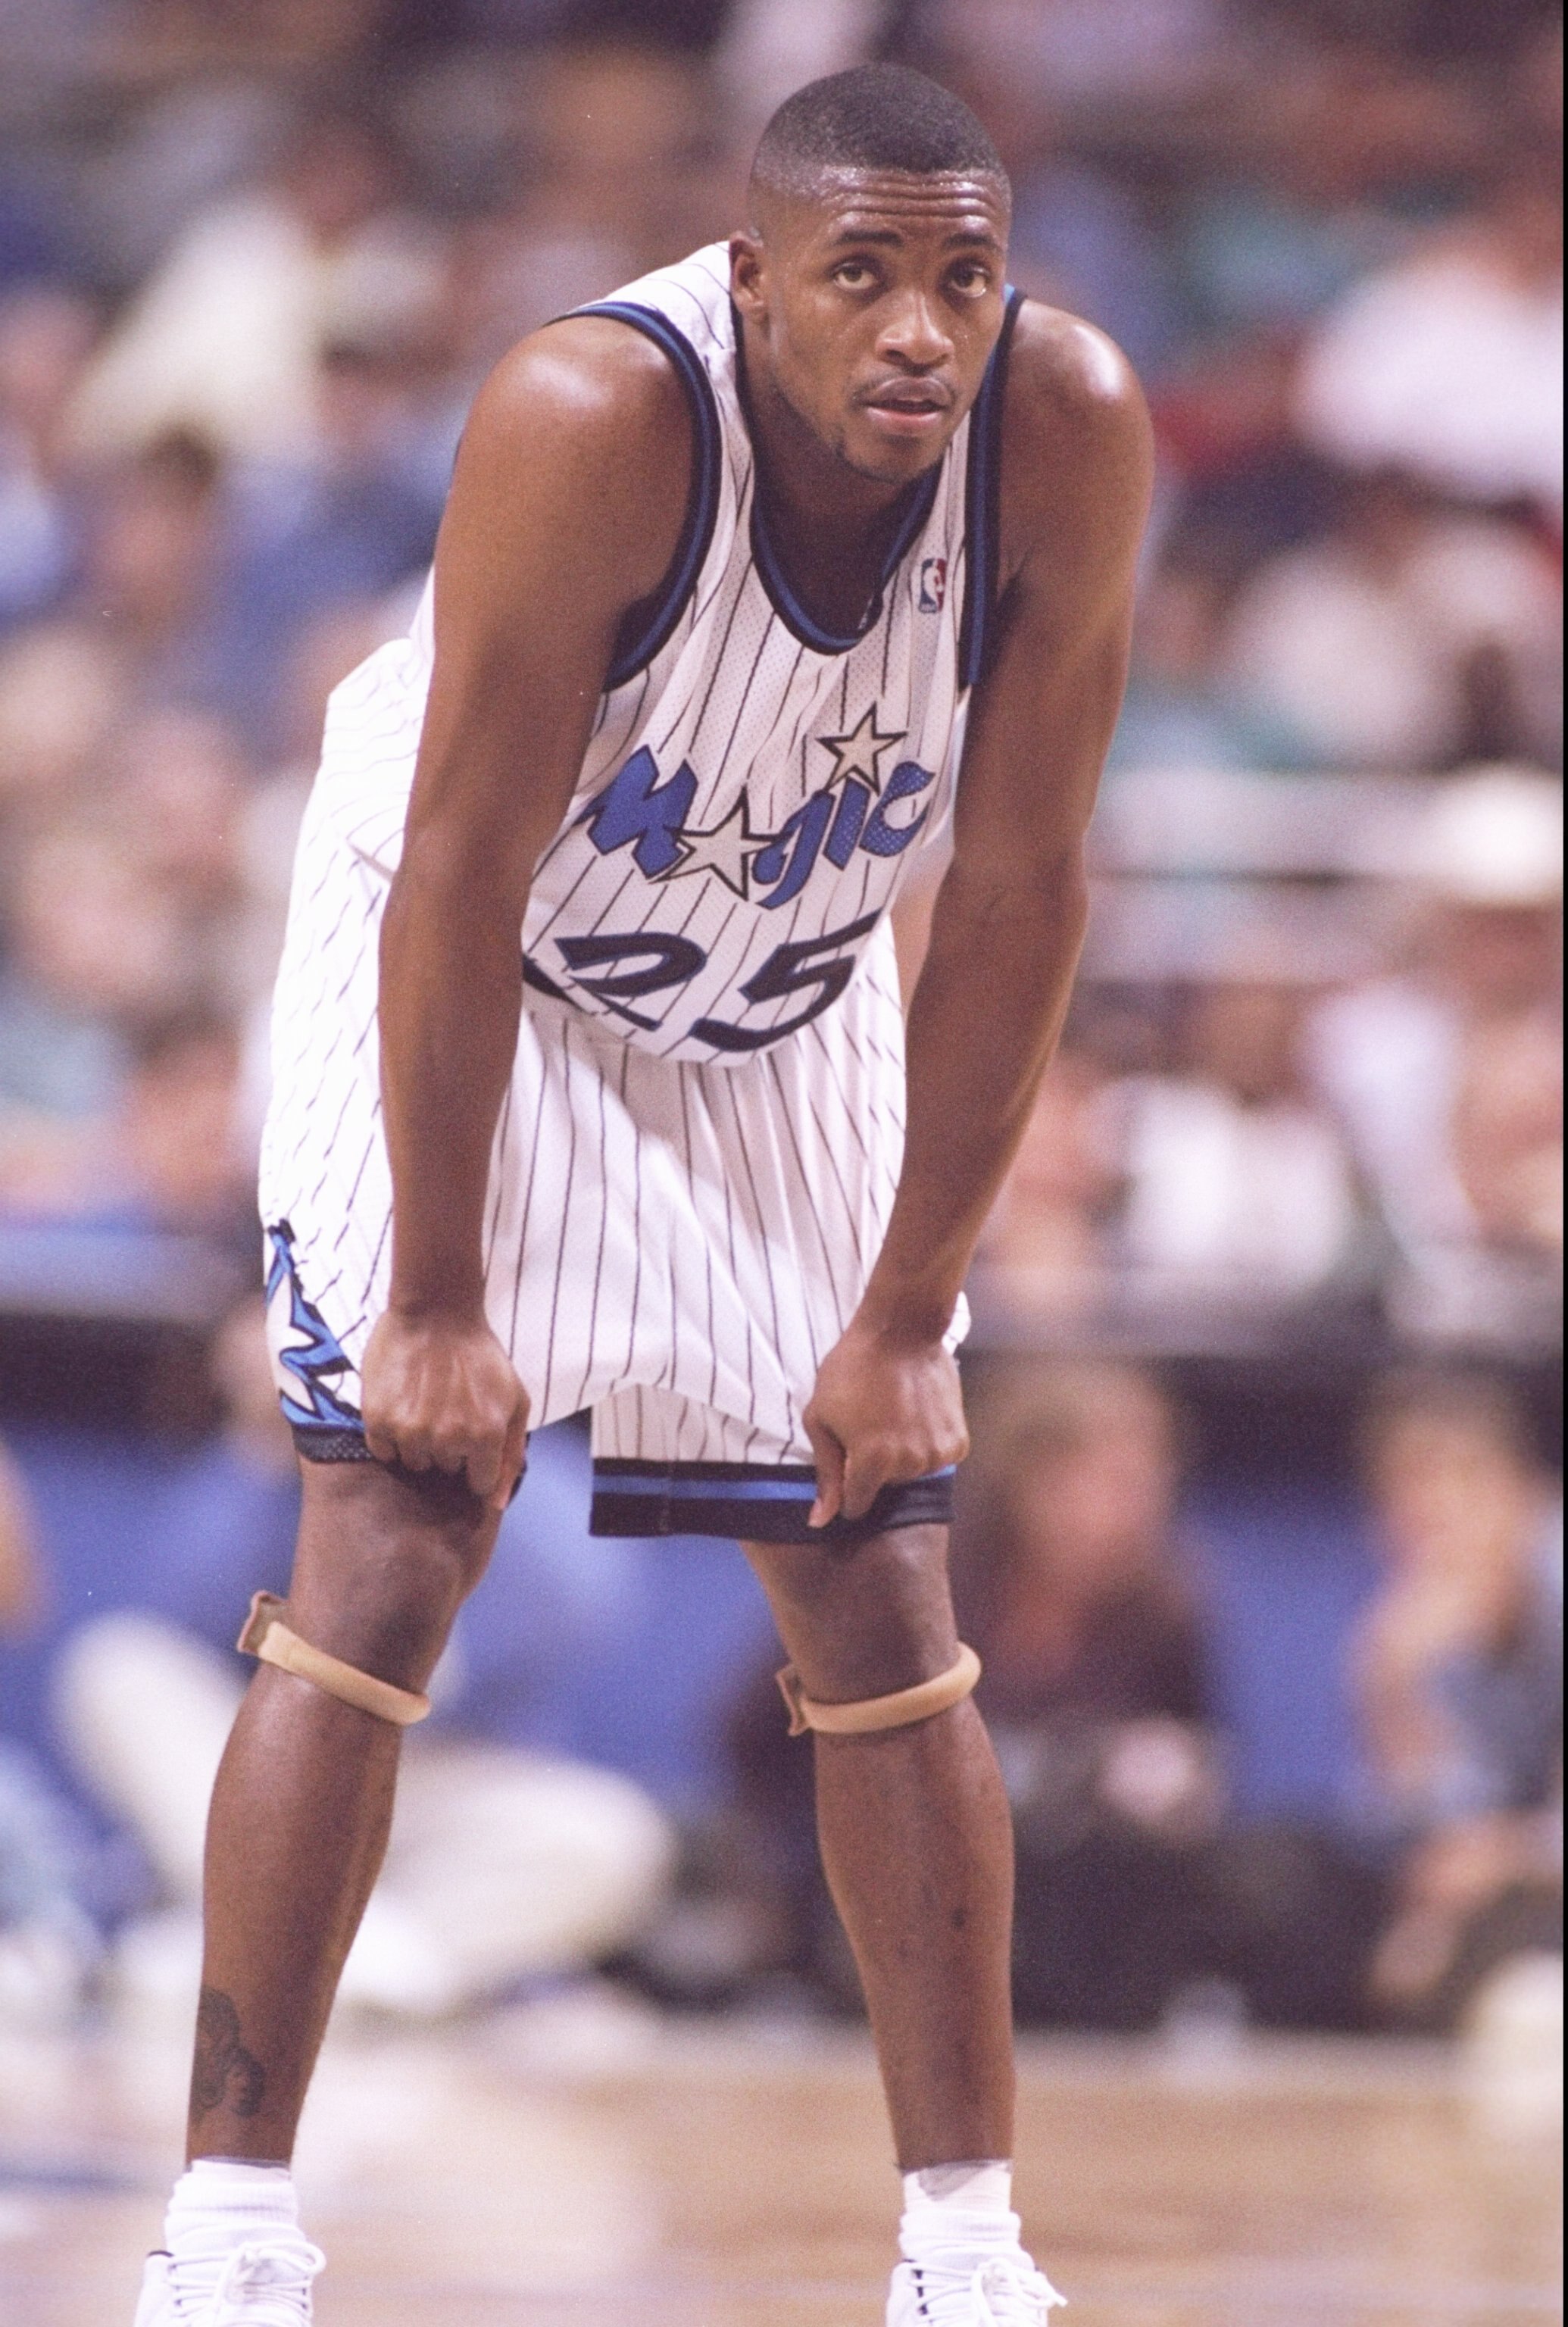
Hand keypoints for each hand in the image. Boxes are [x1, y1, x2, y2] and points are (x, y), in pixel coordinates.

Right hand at [361, 1307, 528, 1509]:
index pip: (477, 1483)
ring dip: (418, 1441)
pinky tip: (402, 1404)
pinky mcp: (378, 1420)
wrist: (436, 1312)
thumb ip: (512, 1455)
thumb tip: (495, 1505)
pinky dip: (391, 1435)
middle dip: (448, 1447)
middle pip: (444, 1470)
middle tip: (447, 1408)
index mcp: (485, 1437)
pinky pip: (383, 1451)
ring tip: (424, 1403)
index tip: (470, 1436)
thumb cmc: (480, 1356)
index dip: (475, 1461)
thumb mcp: (515, 1400)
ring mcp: (410, 1431)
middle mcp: (447, 1440)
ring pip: (413, 1463)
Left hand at [802, 1316, 967, 1526]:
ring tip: (893, 1413)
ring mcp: (937, 1453)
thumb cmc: (851, 1370)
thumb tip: (820, 1521)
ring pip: (911, 1474)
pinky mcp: (958, 1442)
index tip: (846, 1462)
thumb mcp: (820, 1418)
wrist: (902, 1330)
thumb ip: (825, 1473)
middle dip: (873, 1465)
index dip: (845, 1487)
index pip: (855, 1506)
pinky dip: (926, 1444)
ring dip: (901, 1454)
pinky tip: (917, 1414)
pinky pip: (936, 1460)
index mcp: (872, 1461)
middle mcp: (908, 1464)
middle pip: (884, 1488)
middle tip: (869, 1422)